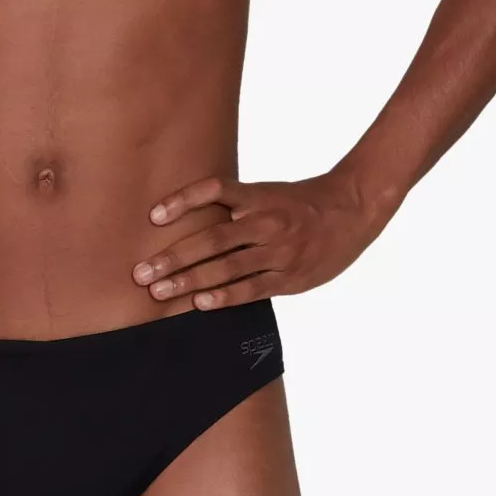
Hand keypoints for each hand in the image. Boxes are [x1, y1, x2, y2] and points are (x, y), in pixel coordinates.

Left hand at [132, 169, 399, 309]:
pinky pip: (253, 289)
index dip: (182, 202)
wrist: (354, 210)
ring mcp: (279, 251)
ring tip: (159, 292)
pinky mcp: (290, 277)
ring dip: (190, 281)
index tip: (153, 216)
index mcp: (258, 196)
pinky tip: (201, 304)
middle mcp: (266, 221)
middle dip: (173, 257)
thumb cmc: (302, 204)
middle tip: (141, 273)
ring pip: (228, 267)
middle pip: (212, 239)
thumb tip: (191, 220)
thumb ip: (236, 207)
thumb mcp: (269, 194)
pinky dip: (225, 297)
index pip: (214, 191)